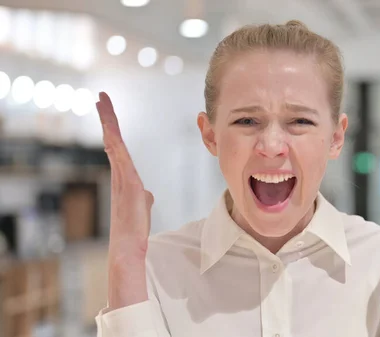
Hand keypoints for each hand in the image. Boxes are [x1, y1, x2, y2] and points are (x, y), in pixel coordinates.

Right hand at [97, 92, 153, 308]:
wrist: (129, 245)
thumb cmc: (135, 228)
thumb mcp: (142, 207)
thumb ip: (143, 197)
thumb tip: (146, 194)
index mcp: (123, 177)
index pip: (118, 147)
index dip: (113, 129)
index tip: (108, 114)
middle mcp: (119, 174)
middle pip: (112, 139)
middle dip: (107, 118)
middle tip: (101, 98)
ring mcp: (121, 177)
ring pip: (114, 143)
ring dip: (109, 122)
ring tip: (102, 101)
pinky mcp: (127, 183)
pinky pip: (119, 157)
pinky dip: (114, 140)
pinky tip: (110, 127)